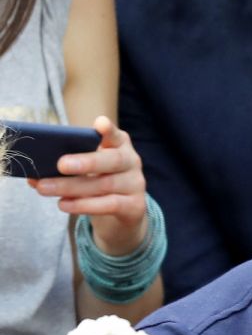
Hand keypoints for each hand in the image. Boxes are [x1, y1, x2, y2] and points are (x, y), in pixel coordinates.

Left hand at [27, 115, 147, 255]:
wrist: (121, 211)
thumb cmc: (97, 181)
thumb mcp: (85, 169)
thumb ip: (65, 167)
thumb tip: (33, 176)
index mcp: (119, 145)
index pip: (115, 135)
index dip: (109, 130)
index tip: (99, 123)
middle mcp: (132, 162)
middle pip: (113, 160)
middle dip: (86, 162)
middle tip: (60, 164)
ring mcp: (136, 184)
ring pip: (105, 185)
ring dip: (71, 187)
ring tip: (45, 188)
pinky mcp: (135, 206)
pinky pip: (109, 205)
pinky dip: (84, 205)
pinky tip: (64, 204)